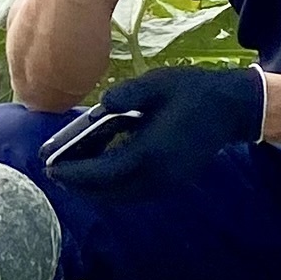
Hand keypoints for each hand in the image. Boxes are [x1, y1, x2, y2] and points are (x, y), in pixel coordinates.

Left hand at [43, 66, 264, 198]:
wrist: (230, 108)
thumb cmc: (191, 91)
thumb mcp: (157, 83)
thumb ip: (127, 94)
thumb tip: (101, 105)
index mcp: (151, 152)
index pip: (104, 172)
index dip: (75, 172)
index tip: (51, 167)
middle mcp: (158, 175)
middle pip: (110, 193)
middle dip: (80, 186)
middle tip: (55, 172)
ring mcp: (167, 183)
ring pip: (122, 197)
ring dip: (95, 189)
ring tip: (72, 172)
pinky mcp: (172, 182)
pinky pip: (134, 192)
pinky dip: (112, 186)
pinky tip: (100, 168)